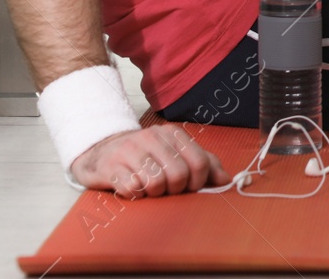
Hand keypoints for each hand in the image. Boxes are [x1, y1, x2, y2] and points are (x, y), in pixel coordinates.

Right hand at [69, 124, 230, 197]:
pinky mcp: (110, 166)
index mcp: (173, 134)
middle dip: (174, 190)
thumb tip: (226, 180)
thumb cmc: (145, 157)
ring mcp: (130, 150)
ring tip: (147, 187)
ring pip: (156, 183)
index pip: (199, 163)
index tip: (188, 187)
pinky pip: (132, 189)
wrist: (102, 151)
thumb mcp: (176, 154)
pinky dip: (135, 195)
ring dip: (154, 193)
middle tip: (165, 188)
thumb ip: (204, 164)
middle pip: (179, 175)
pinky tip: (131, 187)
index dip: (198, 183)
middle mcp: (152, 137)